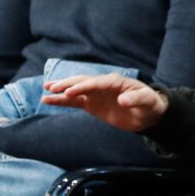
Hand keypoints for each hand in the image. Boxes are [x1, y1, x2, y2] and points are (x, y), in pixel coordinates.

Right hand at [41, 74, 168, 131]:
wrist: (148, 113)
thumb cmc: (149, 104)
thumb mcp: (147, 101)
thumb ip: (136, 99)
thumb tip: (122, 100)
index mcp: (116, 82)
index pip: (96, 83)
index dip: (83, 86)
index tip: (70, 92)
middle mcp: (103, 85)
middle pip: (83, 82)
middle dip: (68, 85)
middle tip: (52, 88)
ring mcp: (96, 94)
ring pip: (75, 90)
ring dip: (61, 90)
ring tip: (45, 90)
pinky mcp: (92, 104)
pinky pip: (74, 101)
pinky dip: (61, 101)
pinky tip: (48, 100)